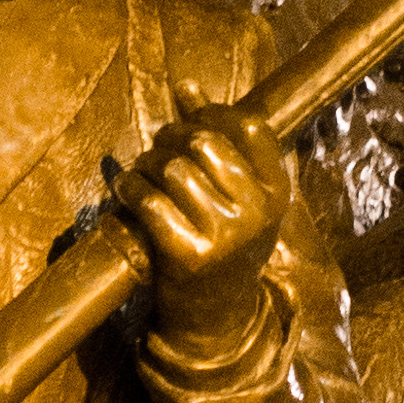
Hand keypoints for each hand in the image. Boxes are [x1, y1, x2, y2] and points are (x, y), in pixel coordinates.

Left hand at [113, 98, 291, 351]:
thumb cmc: (224, 240)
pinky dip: (130, 188)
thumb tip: (187, 85)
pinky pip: (149, 202)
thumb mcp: (237, 193)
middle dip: (171, 137)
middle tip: (159, 148)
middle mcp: (257, 212)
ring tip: (143, 171)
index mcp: (277, 191)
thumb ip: (216, 136)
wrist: (215, 317)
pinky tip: (126, 188)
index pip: (247, 126)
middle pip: (204, 142)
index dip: (211, 113)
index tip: (190, 122)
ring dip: (147, 162)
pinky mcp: (187, 256)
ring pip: (173, 168)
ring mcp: (224, 235)